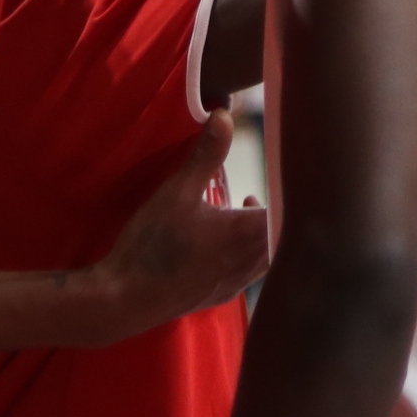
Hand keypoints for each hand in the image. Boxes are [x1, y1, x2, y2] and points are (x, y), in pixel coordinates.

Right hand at [98, 110, 270, 338]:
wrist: (125, 300)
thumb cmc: (154, 244)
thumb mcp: (178, 191)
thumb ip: (206, 154)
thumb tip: (225, 116)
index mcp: (246, 235)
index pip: (289, 213)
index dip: (291, 193)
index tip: (285, 174)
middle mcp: (249, 263)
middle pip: (284, 238)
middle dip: (279, 212)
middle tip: (266, 188)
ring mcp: (236, 283)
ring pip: (267, 257)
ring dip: (262, 234)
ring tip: (243, 209)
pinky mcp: (220, 296)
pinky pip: (249, 273)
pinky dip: (248, 254)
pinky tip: (224, 243)